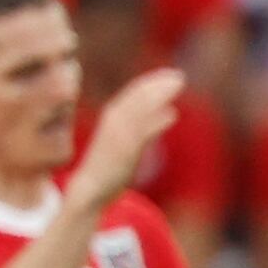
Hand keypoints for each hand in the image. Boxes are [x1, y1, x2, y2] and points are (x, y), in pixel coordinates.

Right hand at [72, 65, 184, 210]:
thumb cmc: (111, 167)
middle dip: (156, 86)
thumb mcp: (133, 142)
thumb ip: (150, 126)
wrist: (88, 192)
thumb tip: (173, 112)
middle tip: (179, 76)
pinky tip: (173, 114)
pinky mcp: (122, 154)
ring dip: (157, 97)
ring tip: (177, 87)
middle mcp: (113, 124)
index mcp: (113, 118)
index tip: (172, 75)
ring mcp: (117, 138)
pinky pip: (140, 135)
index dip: (152, 83)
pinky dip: (155, 123)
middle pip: (136, 99)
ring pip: (138, 112)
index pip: (133, 95)